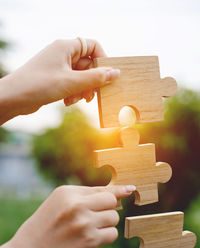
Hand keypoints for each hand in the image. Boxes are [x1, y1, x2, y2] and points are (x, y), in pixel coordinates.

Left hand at [0, 38, 119, 123]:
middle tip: (91, 95)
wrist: (14, 98)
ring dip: (82, 89)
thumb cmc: (39, 85)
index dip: (102, 60)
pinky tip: (67, 102)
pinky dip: (73, 92)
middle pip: (88, 64)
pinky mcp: (54, 78)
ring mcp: (58, 67)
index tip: (106, 76)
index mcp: (66, 47)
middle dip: (91, 81)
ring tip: (76, 99)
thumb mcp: (71, 82)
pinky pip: (71, 83)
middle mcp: (62, 54)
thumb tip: (115, 73)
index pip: (93, 46)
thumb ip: (95, 78)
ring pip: (80, 76)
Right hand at [11, 185, 134, 247]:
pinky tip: (93, 238)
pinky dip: (106, 236)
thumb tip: (113, 194)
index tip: (130, 189)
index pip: (101, 188)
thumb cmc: (45, 224)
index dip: (118, 190)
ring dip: (107, 223)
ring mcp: (84, 222)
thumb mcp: (59, 202)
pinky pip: (112, 234)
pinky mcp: (89, 240)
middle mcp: (77, 204)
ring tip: (91, 228)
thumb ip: (83, 195)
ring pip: (113, 217)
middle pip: (111, 200)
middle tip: (99, 215)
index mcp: (68, 192)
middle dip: (109, 207)